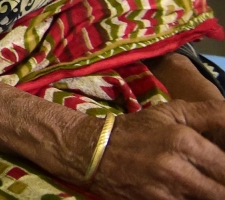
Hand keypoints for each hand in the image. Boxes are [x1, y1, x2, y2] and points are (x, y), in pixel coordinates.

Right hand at [89, 100, 224, 199]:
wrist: (91, 151)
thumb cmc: (136, 130)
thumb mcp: (171, 112)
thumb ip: (210, 114)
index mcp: (183, 142)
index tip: (221, 168)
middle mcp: (176, 170)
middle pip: (221, 191)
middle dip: (220, 184)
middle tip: (214, 178)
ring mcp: (165, 194)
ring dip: (206, 193)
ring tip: (199, 183)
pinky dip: (189, 199)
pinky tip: (186, 191)